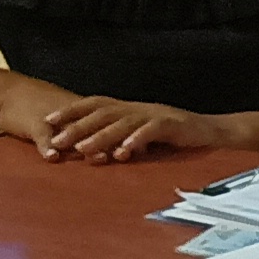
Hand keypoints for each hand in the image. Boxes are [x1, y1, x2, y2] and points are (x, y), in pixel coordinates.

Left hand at [34, 96, 223, 161]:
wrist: (211, 130)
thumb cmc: (176, 135)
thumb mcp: (143, 135)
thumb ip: (122, 140)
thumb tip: (97, 152)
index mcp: (130, 108)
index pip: (94, 105)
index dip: (70, 111)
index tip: (47, 120)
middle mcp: (138, 108)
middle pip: (102, 114)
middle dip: (77, 126)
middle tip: (56, 139)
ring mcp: (154, 115)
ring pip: (122, 123)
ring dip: (101, 136)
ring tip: (83, 150)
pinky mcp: (171, 125)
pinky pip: (150, 132)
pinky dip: (136, 141)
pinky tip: (123, 153)